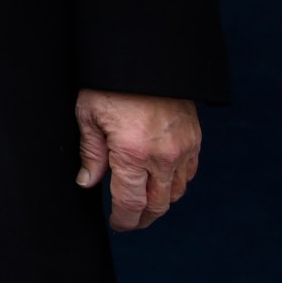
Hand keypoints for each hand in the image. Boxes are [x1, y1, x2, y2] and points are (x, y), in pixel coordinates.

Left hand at [74, 89, 200, 230]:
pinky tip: (162, 182)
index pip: (131, 203)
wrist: (146, 57)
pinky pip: (189, 173)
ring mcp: (183, 149)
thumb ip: (91, 153)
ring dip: (161, 203)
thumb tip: (88, 182)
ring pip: (177, 192)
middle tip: (130, 222)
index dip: (124, 220)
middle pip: (158, 205)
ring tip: (144, 204)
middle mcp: (163, 157)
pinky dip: (177, 183)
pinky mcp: (194, 139)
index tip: (117, 225)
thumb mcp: (88, 115)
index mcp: (133, 154)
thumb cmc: (112, 83)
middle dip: (143, 218)